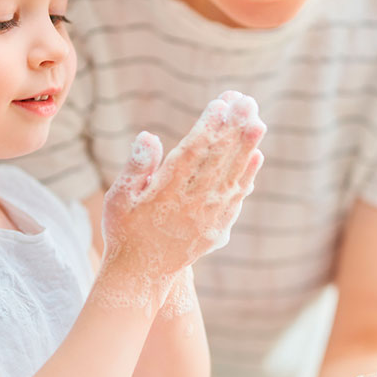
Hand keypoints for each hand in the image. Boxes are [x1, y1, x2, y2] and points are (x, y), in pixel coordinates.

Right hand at [95, 91, 263, 307]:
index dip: (209, 127)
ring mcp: (209, 217)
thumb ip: (136, 167)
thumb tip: (149, 137)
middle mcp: (192, 204)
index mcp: (166, 192)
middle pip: (218, 160)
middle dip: (234, 129)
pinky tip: (256, 156)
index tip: (222, 103)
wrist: (141, 274)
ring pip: (232, 176)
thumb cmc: (124, 230)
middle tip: (248, 101)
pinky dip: (247, 176)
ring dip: (247, 148)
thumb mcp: (118, 198)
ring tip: (258, 121)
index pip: (192, 153)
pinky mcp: (218, 228)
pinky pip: (236, 197)